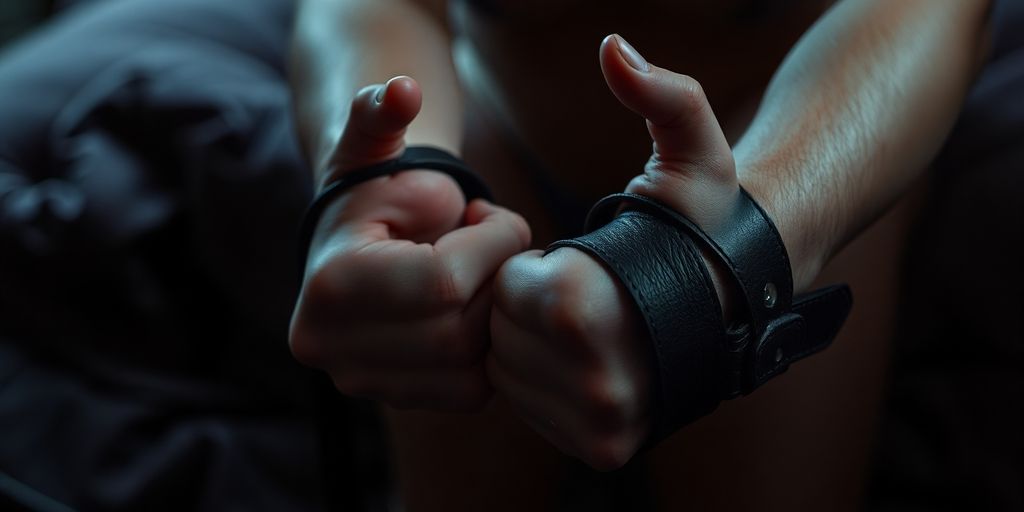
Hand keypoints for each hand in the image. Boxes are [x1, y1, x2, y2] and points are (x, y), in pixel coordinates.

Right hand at [290, 76, 530, 410]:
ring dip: (495, 316)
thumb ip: (382, 112)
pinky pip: (470, 391)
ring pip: (471, 368)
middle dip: (496, 281)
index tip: (492, 215)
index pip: (444, 282)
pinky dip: (488, 349)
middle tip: (495, 245)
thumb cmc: (378, 189)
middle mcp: (332, 345)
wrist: (355, 240)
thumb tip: (401, 89)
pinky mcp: (390, 399)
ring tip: (480, 275)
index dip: (491, 244)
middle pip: (460, 331)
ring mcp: (358, 381)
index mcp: (331, 283)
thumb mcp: (375, 142)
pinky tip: (474, 308)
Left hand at [488, 34, 739, 468]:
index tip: (586, 262)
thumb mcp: (693, 143)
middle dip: (535, 309)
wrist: (746, 298)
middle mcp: (593, 378)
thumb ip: (657, 91)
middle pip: (505, 337)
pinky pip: (535, 411)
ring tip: (591, 326)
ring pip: (514, 377)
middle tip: (588, 295)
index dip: (542, 268)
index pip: (511, 288)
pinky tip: (589, 358)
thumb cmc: (708, 218)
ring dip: (539, 347)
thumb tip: (615, 47)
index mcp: (584, 306)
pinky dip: (550, 383)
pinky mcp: (602, 447)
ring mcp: (599, 421)